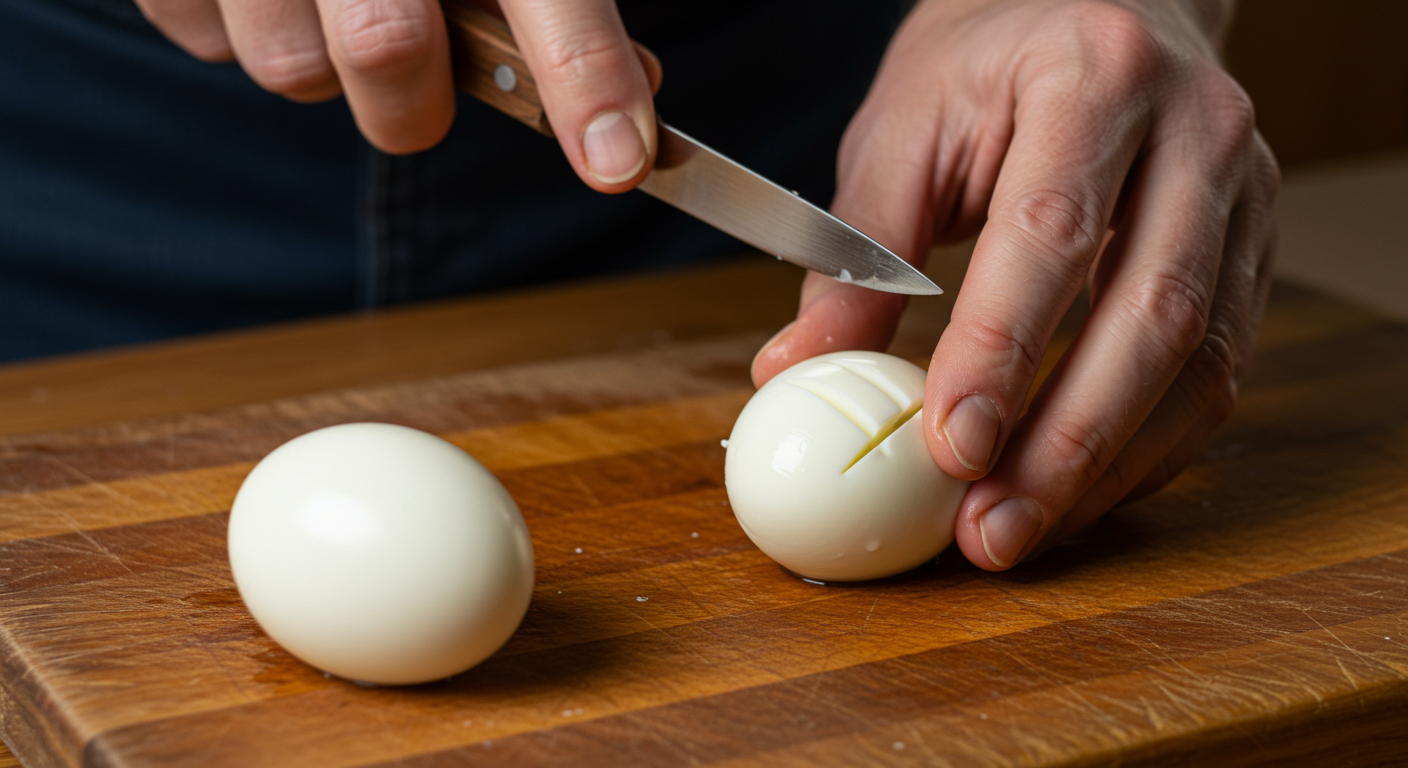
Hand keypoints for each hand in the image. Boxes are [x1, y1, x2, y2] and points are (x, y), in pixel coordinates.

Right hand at [137, 0, 660, 189]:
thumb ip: (554, 7)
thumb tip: (628, 95)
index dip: (583, 75)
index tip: (617, 161)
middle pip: (387, 53)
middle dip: (412, 105)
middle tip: (417, 77)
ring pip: (293, 70)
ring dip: (322, 61)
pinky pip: (213, 44)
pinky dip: (249, 29)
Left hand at [752, 0, 1278, 569]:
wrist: (1096, 8)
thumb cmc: (988, 65)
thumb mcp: (904, 127)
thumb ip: (858, 250)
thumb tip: (797, 367)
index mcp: (1096, 76)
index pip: (1051, 232)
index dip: (1001, 351)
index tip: (950, 446)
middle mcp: (1195, 132)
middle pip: (1151, 311)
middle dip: (1068, 440)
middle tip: (990, 527)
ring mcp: (1243, 193)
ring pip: (1202, 359)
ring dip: (1110, 464)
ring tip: (1022, 530)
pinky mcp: (1254, 247)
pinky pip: (1219, 370)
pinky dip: (1149, 448)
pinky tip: (1080, 491)